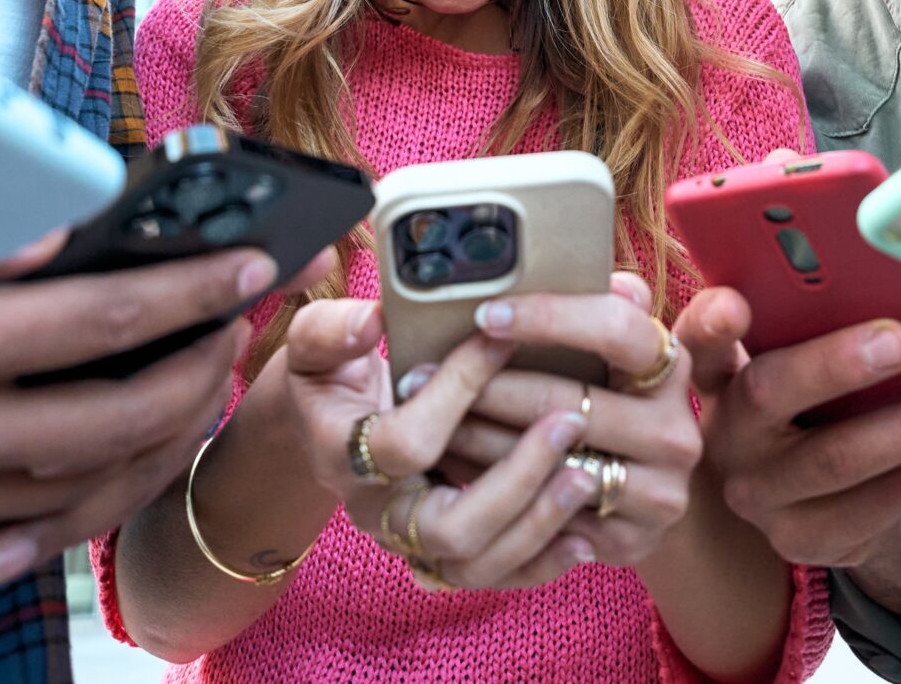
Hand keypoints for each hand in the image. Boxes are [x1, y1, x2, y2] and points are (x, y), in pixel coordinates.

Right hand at [0, 242, 288, 584]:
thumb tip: (62, 231)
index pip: (93, 323)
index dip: (185, 295)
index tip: (246, 266)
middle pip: (115, 418)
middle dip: (199, 368)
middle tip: (240, 322)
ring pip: (88, 482)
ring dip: (163, 430)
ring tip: (203, 374)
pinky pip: (34, 516)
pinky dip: (95, 481)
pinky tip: (130, 441)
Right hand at [279, 298, 593, 589]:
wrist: (324, 425)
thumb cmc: (328, 372)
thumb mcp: (313, 342)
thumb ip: (330, 330)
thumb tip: (368, 323)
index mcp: (340, 454)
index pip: (406, 442)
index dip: (457, 392)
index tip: (503, 340)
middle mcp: (376, 511)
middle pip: (449, 529)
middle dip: (517, 479)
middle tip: (568, 423)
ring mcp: (411, 540)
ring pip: (478, 564)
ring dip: (538, 523)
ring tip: (588, 475)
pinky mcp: (444, 553)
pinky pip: (495, 577)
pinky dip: (542, 561)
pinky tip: (586, 535)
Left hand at [435, 275, 704, 568]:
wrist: (649, 489)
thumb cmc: (613, 399)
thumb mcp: (616, 350)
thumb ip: (610, 308)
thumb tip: (612, 278)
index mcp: (670, 364)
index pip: (616, 327)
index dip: (549, 316)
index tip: (486, 315)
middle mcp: (675, 429)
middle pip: (565, 401)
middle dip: (485, 387)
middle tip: (422, 373)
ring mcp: (661, 490)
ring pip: (547, 460)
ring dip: (477, 439)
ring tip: (426, 419)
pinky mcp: (635, 541)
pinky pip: (550, 516)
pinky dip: (496, 492)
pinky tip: (456, 471)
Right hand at [667, 285, 900, 569]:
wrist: (829, 493)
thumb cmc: (823, 403)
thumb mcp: (807, 361)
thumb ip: (818, 327)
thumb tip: (885, 290)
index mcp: (720, 373)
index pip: (699, 340)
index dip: (711, 321)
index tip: (737, 303)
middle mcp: (726, 434)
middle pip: (770, 390)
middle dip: (837, 364)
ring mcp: (756, 494)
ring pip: (833, 458)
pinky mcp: (797, 540)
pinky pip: (864, 511)